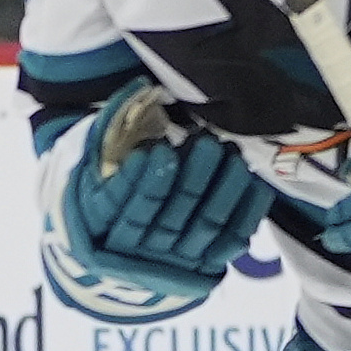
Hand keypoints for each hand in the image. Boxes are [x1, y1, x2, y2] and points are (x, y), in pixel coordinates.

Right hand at [52, 86, 265, 305]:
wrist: (119, 249)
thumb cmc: (108, 191)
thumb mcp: (95, 163)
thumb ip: (111, 129)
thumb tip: (139, 86)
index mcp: (103, 224)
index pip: (122, 205)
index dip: (141, 182)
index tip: (159, 152)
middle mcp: (137, 250)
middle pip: (168, 216)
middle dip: (191, 179)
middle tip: (208, 144)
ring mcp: (173, 260)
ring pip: (202, 226)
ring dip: (222, 191)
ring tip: (232, 157)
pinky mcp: (203, 264)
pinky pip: (229, 241)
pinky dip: (245, 213)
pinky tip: (254, 184)